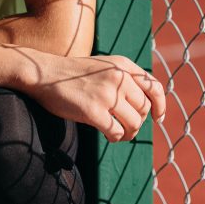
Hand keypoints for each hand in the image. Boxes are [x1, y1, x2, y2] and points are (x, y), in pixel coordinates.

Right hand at [26, 54, 165, 142]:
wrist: (44, 74)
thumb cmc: (73, 74)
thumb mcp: (104, 67)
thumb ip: (124, 78)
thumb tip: (146, 105)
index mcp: (123, 65)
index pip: (154, 87)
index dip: (160, 105)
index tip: (157, 117)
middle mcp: (118, 77)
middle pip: (144, 109)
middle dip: (138, 121)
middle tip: (127, 127)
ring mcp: (106, 94)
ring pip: (134, 123)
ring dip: (129, 133)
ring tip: (119, 133)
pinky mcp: (93, 111)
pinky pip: (117, 132)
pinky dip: (116, 137)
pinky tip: (108, 135)